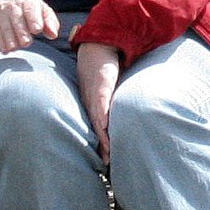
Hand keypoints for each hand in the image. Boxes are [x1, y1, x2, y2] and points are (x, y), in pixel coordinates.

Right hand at [0, 0, 59, 50]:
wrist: (2, 5)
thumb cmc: (29, 12)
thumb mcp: (41, 11)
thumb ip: (50, 22)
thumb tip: (53, 35)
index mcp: (29, 2)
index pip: (31, 8)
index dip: (34, 19)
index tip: (37, 30)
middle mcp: (14, 7)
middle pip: (17, 18)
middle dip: (21, 31)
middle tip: (27, 43)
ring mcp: (2, 15)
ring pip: (6, 27)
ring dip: (11, 38)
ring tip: (15, 48)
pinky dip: (2, 42)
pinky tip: (7, 50)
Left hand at [76, 43, 122, 158]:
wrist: (96, 46)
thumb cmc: (100, 69)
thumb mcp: (105, 88)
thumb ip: (110, 101)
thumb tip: (117, 115)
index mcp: (93, 105)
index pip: (97, 129)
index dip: (101, 145)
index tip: (105, 161)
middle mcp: (92, 102)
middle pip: (96, 128)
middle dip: (102, 146)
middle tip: (106, 164)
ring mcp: (95, 93)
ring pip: (98, 118)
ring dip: (102, 135)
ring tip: (108, 150)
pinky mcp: (102, 83)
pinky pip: (102, 99)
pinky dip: (103, 112)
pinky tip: (106, 124)